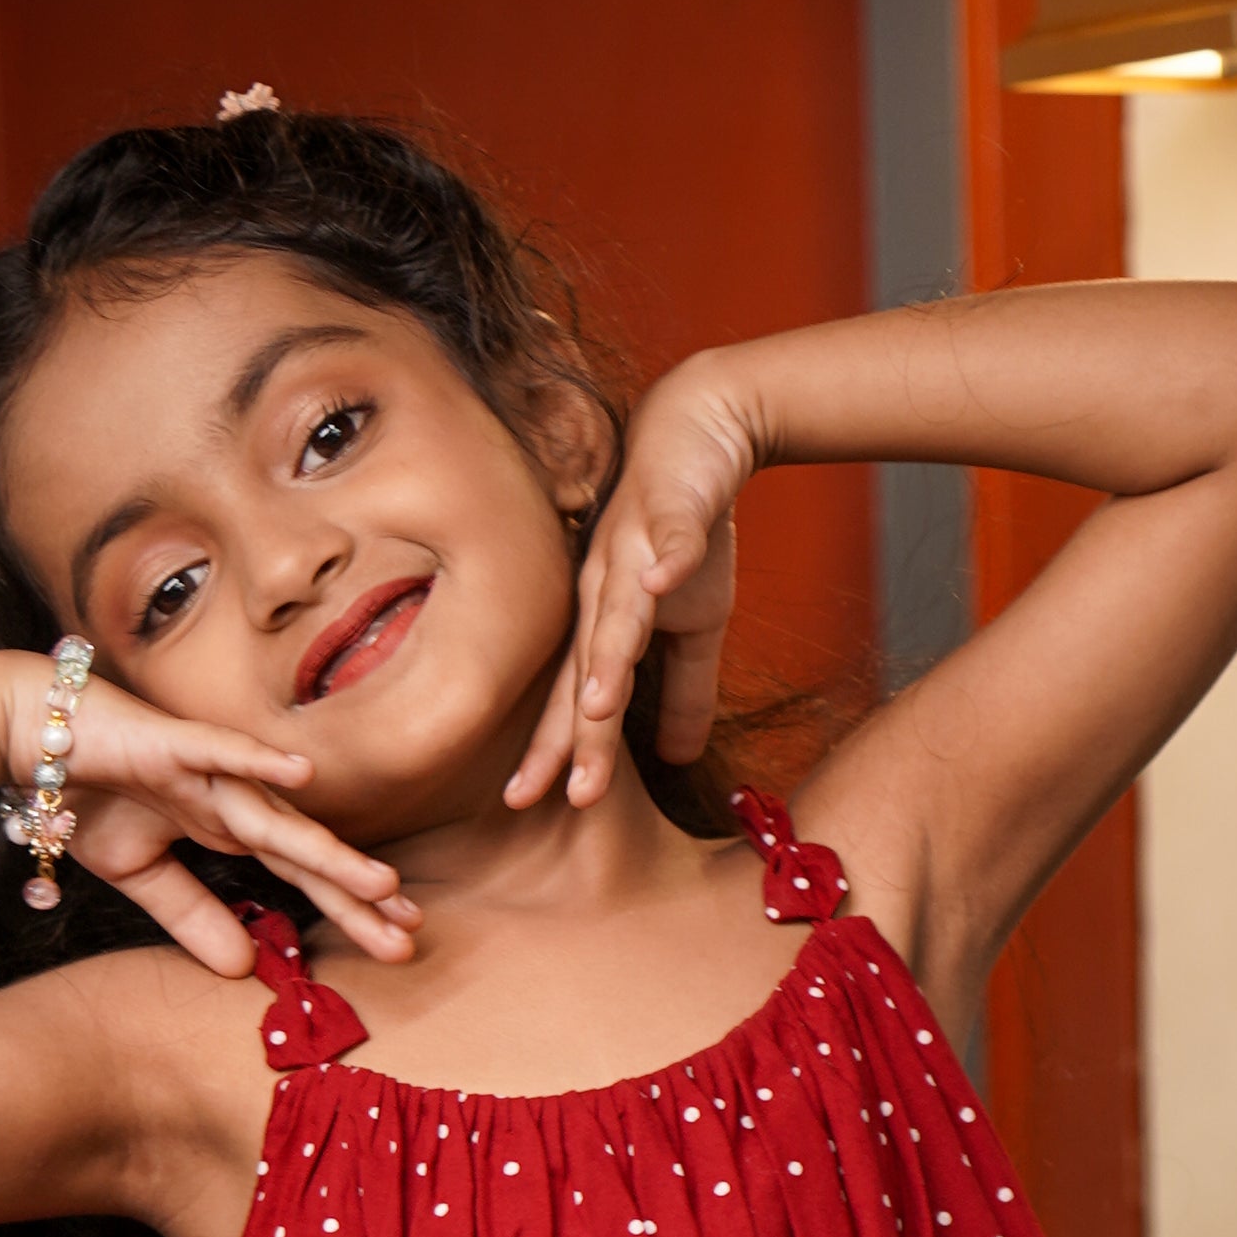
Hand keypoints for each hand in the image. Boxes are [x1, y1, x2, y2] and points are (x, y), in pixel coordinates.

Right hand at [0, 652, 411, 974]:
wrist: (23, 729)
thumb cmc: (84, 789)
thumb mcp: (142, 872)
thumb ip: (193, 916)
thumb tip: (241, 970)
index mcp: (228, 826)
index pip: (301, 873)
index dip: (348, 907)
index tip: (399, 943)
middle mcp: (230, 797)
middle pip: (306, 852)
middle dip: (358, 894)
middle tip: (415, 932)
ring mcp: (204, 768)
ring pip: (276, 817)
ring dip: (327, 849)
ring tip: (382, 884)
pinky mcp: (167, 743)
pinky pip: (217, 752)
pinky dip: (257, 763)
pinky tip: (303, 776)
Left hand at [506, 371, 752, 811]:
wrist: (702, 432)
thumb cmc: (685, 531)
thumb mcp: (695, 626)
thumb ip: (683, 691)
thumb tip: (677, 758)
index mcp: (604, 623)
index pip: (576, 700)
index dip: (559, 751)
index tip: (534, 804)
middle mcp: (602, 591)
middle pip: (584, 670)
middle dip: (571, 732)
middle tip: (553, 793)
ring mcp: (630, 548)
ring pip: (616, 609)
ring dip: (608, 654)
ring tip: (599, 704)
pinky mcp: (669, 508)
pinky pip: (669, 534)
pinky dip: (667, 557)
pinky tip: (664, 579)